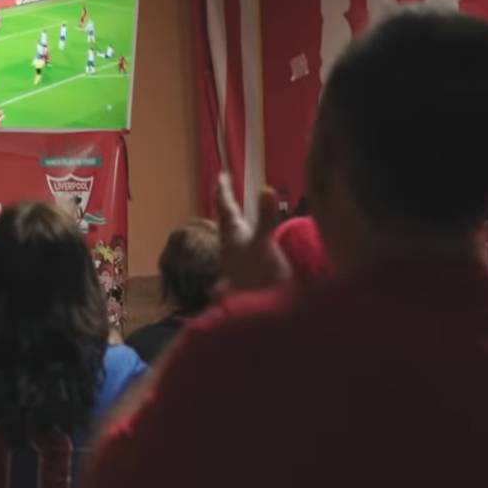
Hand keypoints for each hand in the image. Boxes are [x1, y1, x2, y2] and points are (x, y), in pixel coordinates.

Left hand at [214, 173, 289, 295]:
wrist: (261, 312)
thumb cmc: (261, 277)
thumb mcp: (264, 243)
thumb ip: (265, 217)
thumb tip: (266, 189)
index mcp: (232, 235)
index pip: (225, 207)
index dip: (223, 190)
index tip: (222, 175)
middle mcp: (231, 245)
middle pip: (225, 218)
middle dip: (225, 201)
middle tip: (223, 186)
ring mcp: (238, 258)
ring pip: (231, 232)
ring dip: (233, 218)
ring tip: (233, 209)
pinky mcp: (246, 269)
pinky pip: (241, 244)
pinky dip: (243, 234)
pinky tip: (245, 239)